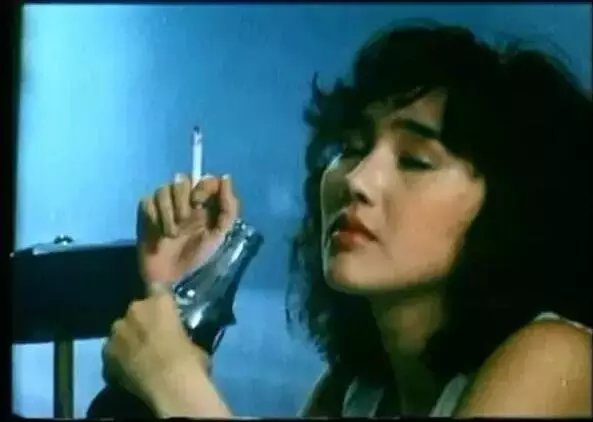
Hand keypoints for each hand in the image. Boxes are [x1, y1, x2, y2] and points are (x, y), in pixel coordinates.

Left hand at [102, 289, 209, 408]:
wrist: (170, 386)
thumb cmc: (190, 361)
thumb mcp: (193, 340)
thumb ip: (179, 332)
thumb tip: (177, 338)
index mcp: (160, 302)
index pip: (157, 287)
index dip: (160, 300)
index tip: (165, 310)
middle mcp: (135, 309)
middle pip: (135, 310)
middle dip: (142, 321)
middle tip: (152, 338)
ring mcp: (117, 332)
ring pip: (120, 331)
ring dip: (128, 339)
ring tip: (138, 356)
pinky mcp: (105, 354)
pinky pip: (112, 352)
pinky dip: (118, 359)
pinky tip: (128, 370)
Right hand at [137, 173, 238, 290]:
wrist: (172, 276)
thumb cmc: (198, 256)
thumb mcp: (219, 234)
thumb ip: (228, 207)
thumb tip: (226, 177)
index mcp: (204, 203)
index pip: (205, 179)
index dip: (202, 187)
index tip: (199, 203)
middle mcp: (184, 199)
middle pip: (182, 179)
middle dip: (182, 201)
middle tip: (184, 222)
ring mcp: (163, 203)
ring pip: (163, 189)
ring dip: (168, 213)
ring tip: (173, 234)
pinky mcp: (146, 210)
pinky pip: (148, 201)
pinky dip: (155, 218)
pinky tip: (159, 234)